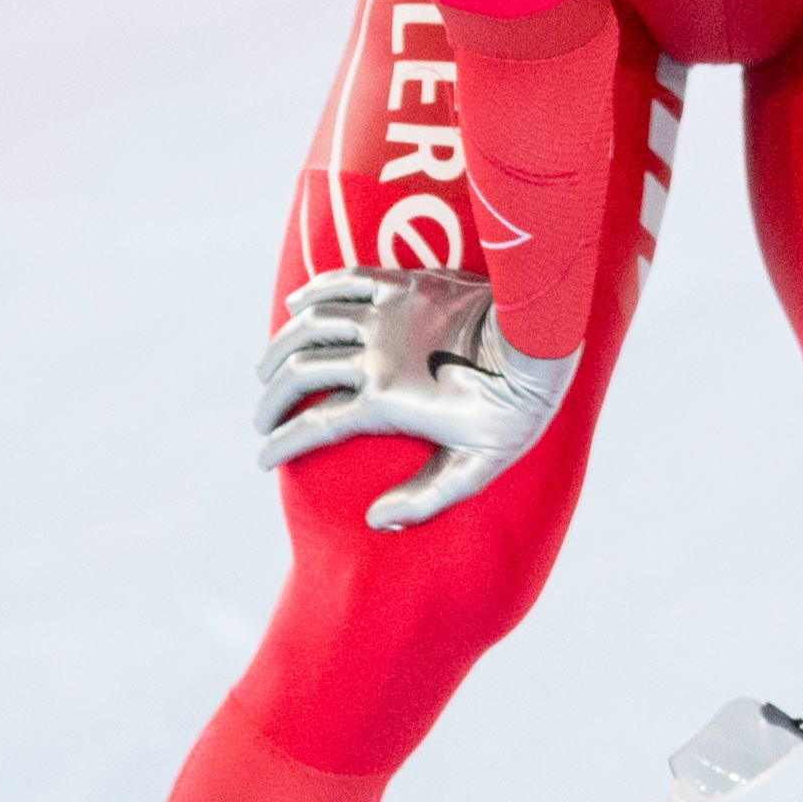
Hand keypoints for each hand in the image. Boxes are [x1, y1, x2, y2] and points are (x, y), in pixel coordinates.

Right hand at [254, 268, 576, 530]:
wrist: (539, 340)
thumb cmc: (513, 409)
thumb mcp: (477, 467)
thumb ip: (426, 499)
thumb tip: (377, 520)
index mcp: (385, 401)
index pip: (316, 426)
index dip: (282, 444)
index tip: (264, 459)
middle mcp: (374, 356)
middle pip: (301, 373)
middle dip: (272, 399)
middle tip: (263, 418)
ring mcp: (387, 316)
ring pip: (313, 325)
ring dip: (281, 347)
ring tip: (267, 367)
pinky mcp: (405, 285)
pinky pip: (346, 281)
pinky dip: (314, 293)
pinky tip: (297, 305)